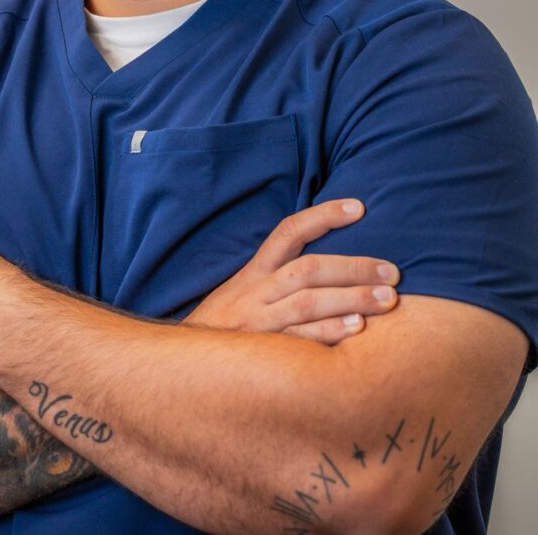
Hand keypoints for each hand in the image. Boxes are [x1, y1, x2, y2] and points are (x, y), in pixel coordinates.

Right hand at [183, 199, 398, 343]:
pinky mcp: (261, 353)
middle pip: (308, 269)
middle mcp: (256, 292)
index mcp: (254, 274)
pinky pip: (298, 341)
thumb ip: (279, 281)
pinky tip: (357, 331)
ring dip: (351, 298)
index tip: (360, 207)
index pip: (288, 232)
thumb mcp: (243, 296)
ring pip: (307, 302)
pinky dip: (328, 332)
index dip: (323, 216)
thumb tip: (332, 268)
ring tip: (387, 300)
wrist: (182, 369)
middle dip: (354, 267)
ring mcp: (257, 323)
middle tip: (393, 272)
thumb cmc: (226, 332)